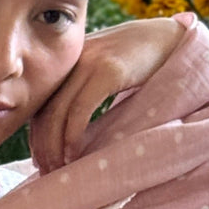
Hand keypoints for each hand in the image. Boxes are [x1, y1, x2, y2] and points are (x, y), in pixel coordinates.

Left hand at [29, 16, 187, 172]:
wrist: (171, 37)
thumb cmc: (140, 62)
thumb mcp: (103, 73)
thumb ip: (83, 92)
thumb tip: (68, 134)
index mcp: (67, 63)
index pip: (40, 104)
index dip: (36, 136)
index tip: (41, 161)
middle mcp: (72, 61)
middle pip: (44, 110)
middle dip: (43, 146)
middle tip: (47, 171)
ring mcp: (89, 63)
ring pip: (58, 111)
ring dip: (55, 145)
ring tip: (60, 168)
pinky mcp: (108, 71)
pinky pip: (80, 108)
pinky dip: (72, 134)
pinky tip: (74, 153)